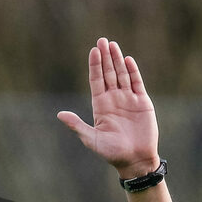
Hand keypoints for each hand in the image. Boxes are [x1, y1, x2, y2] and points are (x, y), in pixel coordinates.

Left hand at [56, 38, 159, 178]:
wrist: (134, 160)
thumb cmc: (111, 153)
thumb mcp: (91, 139)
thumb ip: (77, 125)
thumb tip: (59, 114)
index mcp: (100, 106)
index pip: (96, 81)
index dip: (95, 66)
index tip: (93, 51)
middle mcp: (114, 100)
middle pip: (108, 74)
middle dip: (105, 57)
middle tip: (101, 40)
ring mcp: (128, 99)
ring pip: (121, 75)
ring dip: (117, 60)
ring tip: (112, 44)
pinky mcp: (142, 102)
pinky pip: (136, 83)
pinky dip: (132, 71)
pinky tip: (127, 60)